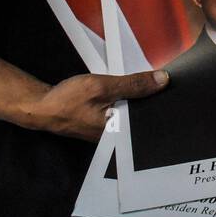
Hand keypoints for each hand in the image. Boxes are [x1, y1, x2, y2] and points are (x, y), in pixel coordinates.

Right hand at [27, 70, 168, 141]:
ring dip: (139, 99)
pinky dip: (127, 101)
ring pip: (134, 114)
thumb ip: (133, 84)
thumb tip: (161, 80)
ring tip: (143, 85)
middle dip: (152, 99)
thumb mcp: (102, 87)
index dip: (162, 102)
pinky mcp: (104, 125)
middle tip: (159, 82)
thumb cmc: (67, 100)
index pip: (151, 118)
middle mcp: (117, 136)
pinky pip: (124, 113)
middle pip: (144, 116)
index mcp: (119, 132)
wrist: (41, 106)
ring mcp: (110, 132)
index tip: (173, 87)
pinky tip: (126, 91)